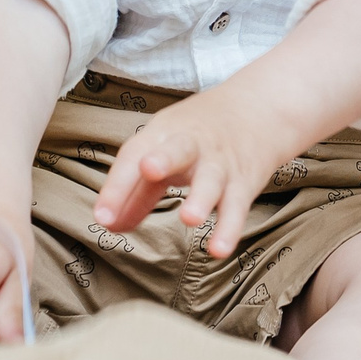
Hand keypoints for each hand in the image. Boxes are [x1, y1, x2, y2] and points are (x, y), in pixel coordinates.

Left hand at [89, 92, 277, 260]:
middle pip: (177, 149)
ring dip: (200, 198)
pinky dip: (229, 228)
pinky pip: (236, 207)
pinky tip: (219, 249)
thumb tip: (110, 226)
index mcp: (164, 133)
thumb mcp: (164, 150)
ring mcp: (220, 163)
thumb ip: (137, 191)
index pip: (135, 155)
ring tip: (189, 218)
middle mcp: (192, 145)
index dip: (117, 186)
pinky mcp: (244, 182)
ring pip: (211, 180)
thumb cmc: (199, 134)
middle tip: (149, 170)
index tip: (102, 217)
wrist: (258, 110)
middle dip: (163, 159)